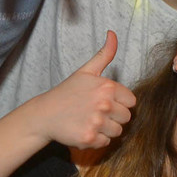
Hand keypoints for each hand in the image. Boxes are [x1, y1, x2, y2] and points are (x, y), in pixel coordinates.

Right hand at [34, 31, 135, 148]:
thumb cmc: (67, 92)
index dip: (120, 103)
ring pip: (117, 132)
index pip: (131, 102)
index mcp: (107, 87)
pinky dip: (96, 140)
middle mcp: (104, 104)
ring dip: (106, 129)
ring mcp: (97, 122)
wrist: (45, 114)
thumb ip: (104, 54)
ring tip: (89, 121)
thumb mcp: (86, 71)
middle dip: (114, 117)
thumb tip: (113, 33)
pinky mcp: (89, 138)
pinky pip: (105, 143)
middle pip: (126, 118)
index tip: (105, 102)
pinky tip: (84, 130)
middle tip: (96, 113)